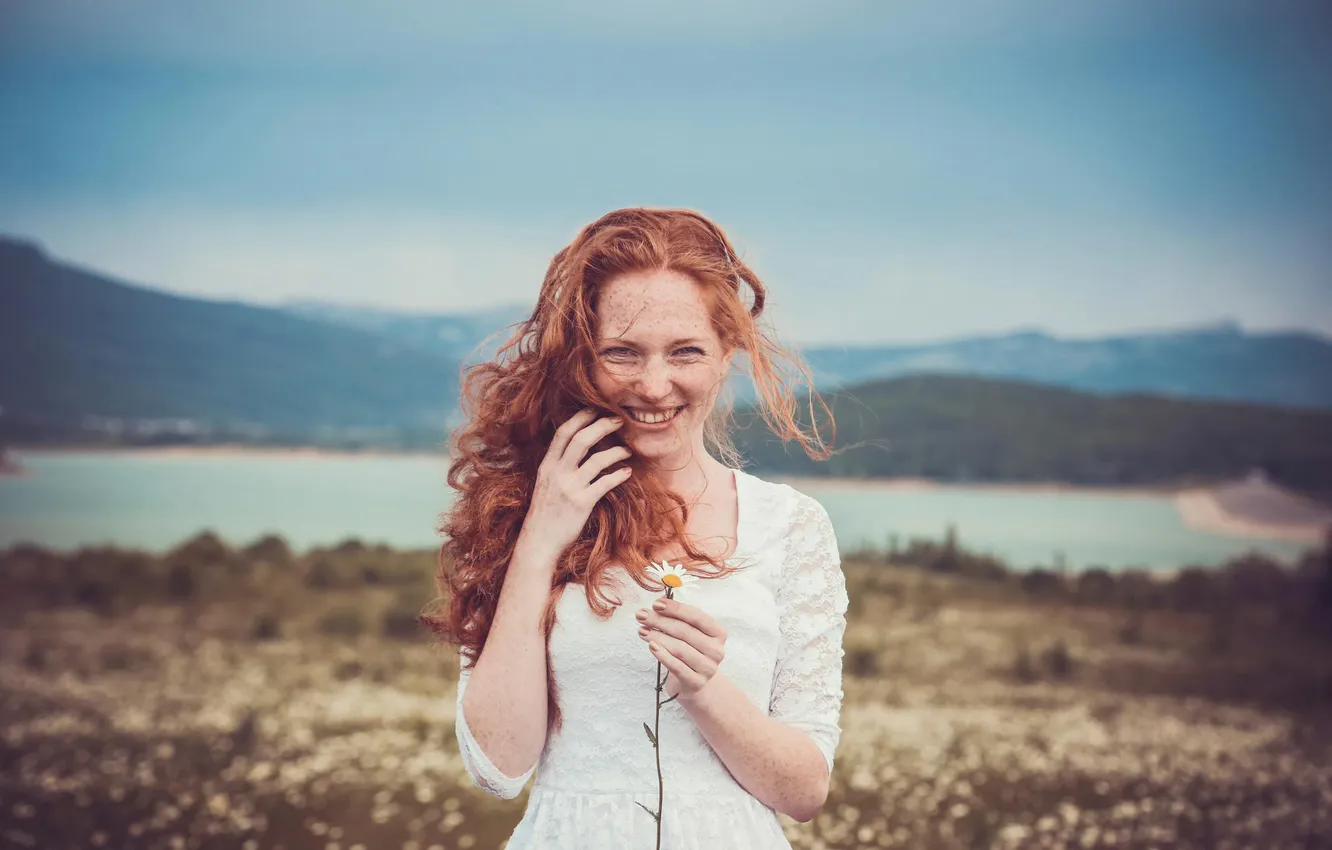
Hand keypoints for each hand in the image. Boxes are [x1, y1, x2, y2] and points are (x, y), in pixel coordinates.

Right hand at [518, 409, 632, 561]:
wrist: (539, 541)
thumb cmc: (545, 513)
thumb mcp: (545, 483)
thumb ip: (557, 465)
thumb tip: (576, 449)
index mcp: (547, 465)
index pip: (563, 433)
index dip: (581, 418)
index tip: (595, 409)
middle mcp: (557, 473)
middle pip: (582, 439)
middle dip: (602, 426)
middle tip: (618, 421)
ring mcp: (570, 488)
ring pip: (597, 460)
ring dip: (616, 452)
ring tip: (627, 451)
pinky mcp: (582, 503)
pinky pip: (605, 483)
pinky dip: (619, 476)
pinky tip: (627, 473)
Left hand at [636, 596, 726, 699]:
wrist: (694, 680)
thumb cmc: (690, 650)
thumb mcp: (689, 631)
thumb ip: (678, 616)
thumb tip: (660, 601)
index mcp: (718, 633)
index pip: (696, 616)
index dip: (675, 609)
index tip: (656, 604)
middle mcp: (716, 650)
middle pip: (685, 631)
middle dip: (660, 621)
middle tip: (641, 616)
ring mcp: (708, 668)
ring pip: (679, 648)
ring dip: (658, 637)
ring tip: (642, 630)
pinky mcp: (696, 682)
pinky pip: (676, 667)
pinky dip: (662, 655)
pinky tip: (651, 646)